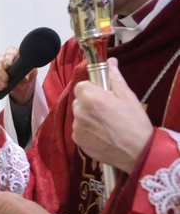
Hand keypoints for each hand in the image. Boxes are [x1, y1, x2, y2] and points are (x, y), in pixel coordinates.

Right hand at [0, 46, 36, 104]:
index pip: (9, 52)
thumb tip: (25, 78)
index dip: (7, 59)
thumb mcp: (32, 73)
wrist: (24, 86)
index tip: (7, 66)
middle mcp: (4, 59)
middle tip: (6, 80)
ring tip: (4, 86)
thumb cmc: (28, 75)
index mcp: (14, 54)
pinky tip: (0, 88)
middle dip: (1, 72)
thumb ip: (30, 73)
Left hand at [72, 58, 152, 172]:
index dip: (91, 89)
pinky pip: (79, 130)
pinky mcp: (77, 140)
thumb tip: (110, 61)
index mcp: (89, 97)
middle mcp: (79, 111)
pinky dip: (87, 130)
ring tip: (106, 124)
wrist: (136, 151)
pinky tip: (102, 134)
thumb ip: (114, 77)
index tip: (102, 94)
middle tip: (106, 110)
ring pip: (79, 115)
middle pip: (79, 101)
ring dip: (88, 117)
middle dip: (89, 102)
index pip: (81, 85)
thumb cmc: (133, 121)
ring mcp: (76, 127)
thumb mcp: (127, 96)